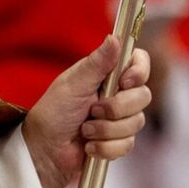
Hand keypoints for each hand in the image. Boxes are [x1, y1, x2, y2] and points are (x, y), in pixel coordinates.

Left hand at [22, 36, 151, 187]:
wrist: (44, 150)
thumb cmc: (54, 113)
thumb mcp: (73, 84)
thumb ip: (97, 63)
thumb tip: (113, 37)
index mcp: (107, 74)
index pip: (139, 63)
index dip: (139, 72)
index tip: (124, 82)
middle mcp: (118, 94)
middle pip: (143, 96)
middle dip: (116, 108)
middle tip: (92, 111)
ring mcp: (120, 119)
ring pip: (136, 122)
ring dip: (106, 130)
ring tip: (85, 130)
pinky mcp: (119, 141)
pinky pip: (127, 144)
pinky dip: (105, 147)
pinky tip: (89, 146)